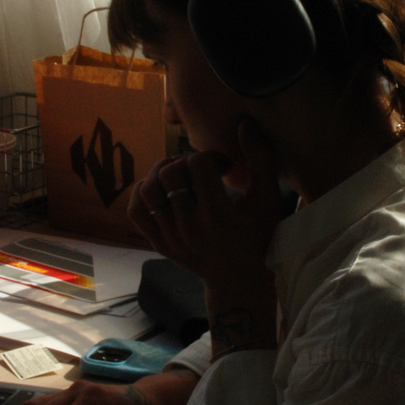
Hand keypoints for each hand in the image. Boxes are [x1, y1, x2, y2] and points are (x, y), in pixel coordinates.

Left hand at [129, 118, 283, 290]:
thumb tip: (244, 123)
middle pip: (169, 173)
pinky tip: (163, 190)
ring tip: (180, 176)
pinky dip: (144, 192)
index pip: (198, 165)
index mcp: (218, 216)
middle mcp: (190, 228)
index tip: (224, 167)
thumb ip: (261, 160)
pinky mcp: (159, 244)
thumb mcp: (269, 200)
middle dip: (185, 162)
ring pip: (148, 189)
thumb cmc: (259, 236)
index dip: (211, 156)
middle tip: (200, 170)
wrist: (239, 280)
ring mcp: (171, 238)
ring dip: (162, 174)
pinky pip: (136, 210)